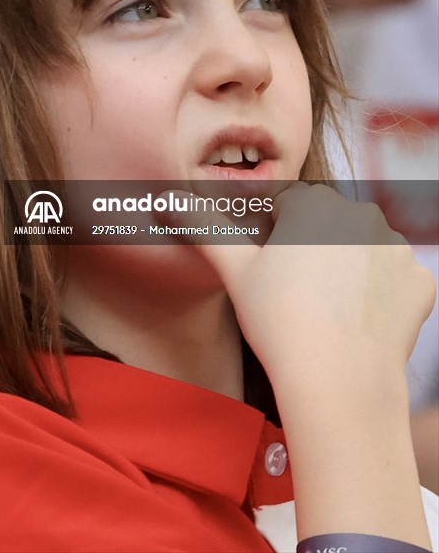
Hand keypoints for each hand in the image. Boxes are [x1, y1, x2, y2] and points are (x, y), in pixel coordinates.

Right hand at [171, 183, 435, 391]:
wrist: (338, 381)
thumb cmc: (280, 322)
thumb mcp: (234, 270)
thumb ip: (204, 226)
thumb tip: (167, 200)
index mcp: (314, 203)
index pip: (287, 206)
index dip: (271, 236)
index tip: (267, 270)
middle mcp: (362, 214)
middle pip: (327, 224)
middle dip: (311, 247)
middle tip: (292, 292)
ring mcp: (396, 248)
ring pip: (361, 249)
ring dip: (346, 267)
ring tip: (323, 310)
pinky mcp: (419, 282)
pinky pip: (392, 279)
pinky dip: (378, 295)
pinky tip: (356, 319)